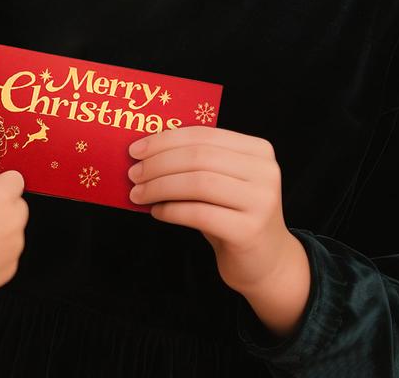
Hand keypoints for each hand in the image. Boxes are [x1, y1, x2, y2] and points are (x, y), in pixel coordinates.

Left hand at [127, 127, 309, 335]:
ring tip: (138, 194)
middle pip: (198, 157)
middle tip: (133, 173)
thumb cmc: (233, 214)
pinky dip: (171, 210)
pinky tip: (157, 212)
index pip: (203, 134)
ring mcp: (261, 201)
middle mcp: (265, 171)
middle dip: (158, 164)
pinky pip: (199, 213)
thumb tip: (144, 150)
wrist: (266, 263)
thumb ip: (196, 161)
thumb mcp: (221, 180)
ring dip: (160, 187)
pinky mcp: (249, 230)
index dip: (165, 140)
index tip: (135, 149)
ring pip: (197, 183)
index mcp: (257, 149)